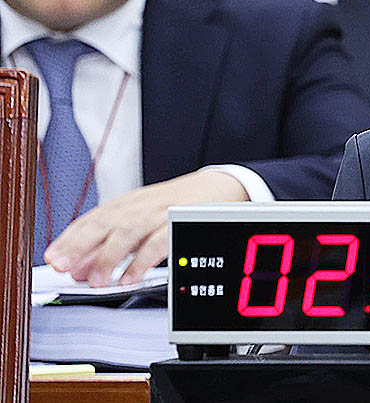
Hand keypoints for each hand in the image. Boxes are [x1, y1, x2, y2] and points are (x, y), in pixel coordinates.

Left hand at [43, 169, 249, 286]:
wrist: (221, 185)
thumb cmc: (180, 204)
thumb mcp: (142, 218)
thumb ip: (111, 242)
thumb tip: (78, 269)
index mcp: (127, 204)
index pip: (91, 220)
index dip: (69, 239)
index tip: (51, 259)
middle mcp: (140, 206)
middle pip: (104, 223)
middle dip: (79, 245)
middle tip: (61, 266)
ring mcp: (161, 213)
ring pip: (128, 231)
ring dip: (108, 257)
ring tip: (95, 280)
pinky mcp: (182, 222)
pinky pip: (158, 242)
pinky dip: (141, 261)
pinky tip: (129, 277)